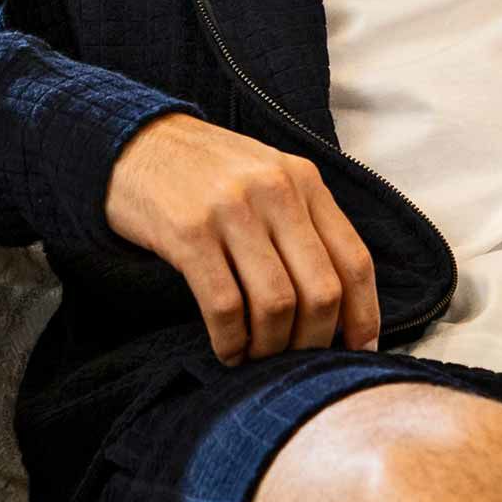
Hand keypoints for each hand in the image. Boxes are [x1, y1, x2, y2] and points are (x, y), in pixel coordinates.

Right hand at [105, 110, 381, 364]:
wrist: (137, 141)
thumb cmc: (208, 173)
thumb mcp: (269, 179)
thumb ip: (304, 225)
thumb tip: (337, 304)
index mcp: (304, 180)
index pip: (354, 259)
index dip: (363, 315)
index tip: (359, 351)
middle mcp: (276, 191)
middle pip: (321, 290)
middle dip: (314, 340)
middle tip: (296, 359)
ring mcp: (232, 210)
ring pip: (276, 304)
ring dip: (271, 346)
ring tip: (258, 355)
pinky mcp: (188, 232)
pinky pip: (224, 305)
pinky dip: (231, 341)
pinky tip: (227, 350)